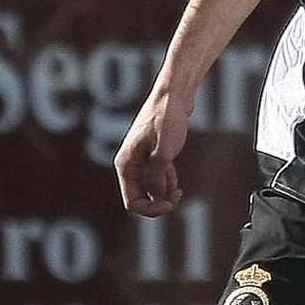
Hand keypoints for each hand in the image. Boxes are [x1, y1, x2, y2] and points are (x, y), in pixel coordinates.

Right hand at [115, 90, 190, 215]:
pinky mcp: (154, 155)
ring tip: (178, 189)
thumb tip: (156, 197)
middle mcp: (130, 165)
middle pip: (141, 198)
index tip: (170, 204)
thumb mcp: (163, 152)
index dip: (150, 209)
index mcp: (126, 165)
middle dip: (159, 203)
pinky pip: (158, 179)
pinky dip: (168, 183)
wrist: (174, 95)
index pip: (132, 202)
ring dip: (165, 194)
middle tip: (178, 196)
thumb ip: (157, 177)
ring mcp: (142, 160)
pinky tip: (177, 182)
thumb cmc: (166, 119)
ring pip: (151, 190)